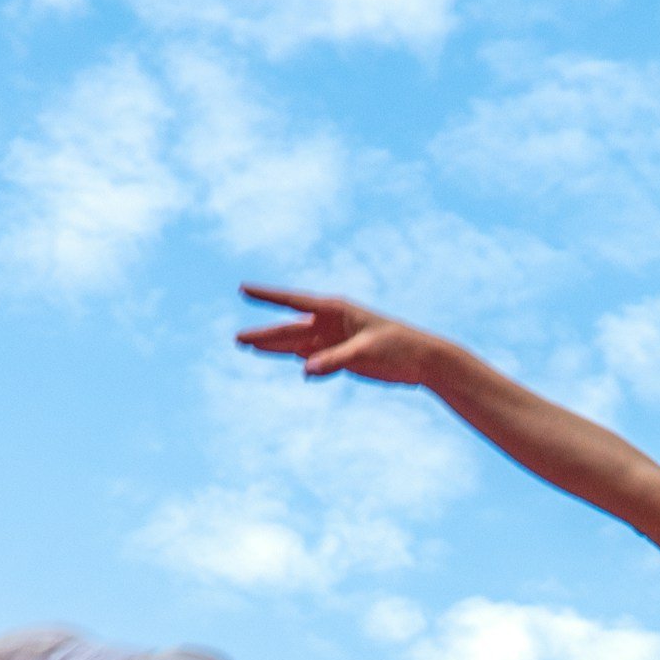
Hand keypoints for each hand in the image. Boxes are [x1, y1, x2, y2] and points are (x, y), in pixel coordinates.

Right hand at [236, 285, 442, 383]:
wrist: (422, 360)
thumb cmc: (398, 347)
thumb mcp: (366, 352)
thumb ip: (334, 360)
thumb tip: (305, 371)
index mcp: (336, 310)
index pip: (294, 302)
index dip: (267, 296)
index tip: (243, 289)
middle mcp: (331, 323)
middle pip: (290, 328)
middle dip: (264, 334)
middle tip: (237, 339)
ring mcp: (335, 340)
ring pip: (298, 344)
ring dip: (275, 347)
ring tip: (248, 347)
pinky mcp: (343, 357)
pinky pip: (314, 357)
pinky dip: (301, 359)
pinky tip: (285, 359)